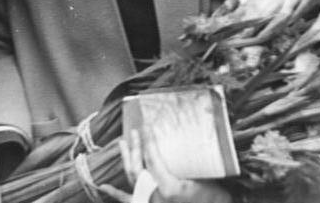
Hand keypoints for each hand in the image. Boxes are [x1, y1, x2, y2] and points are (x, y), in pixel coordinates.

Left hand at [104, 130, 230, 202]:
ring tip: (123, 142)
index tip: (146, 124)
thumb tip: (195, 133)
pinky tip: (104, 187)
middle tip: (135, 130)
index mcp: (168, 187)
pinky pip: (129, 200)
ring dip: (127, 159)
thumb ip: (197, 159)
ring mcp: (150, 202)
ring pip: (132, 180)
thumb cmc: (215, 198)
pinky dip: (115, 194)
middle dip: (136, 146)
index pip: (153, 158)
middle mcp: (155, 196)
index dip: (148, 139)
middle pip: (138, 167)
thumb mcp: (209, 178)